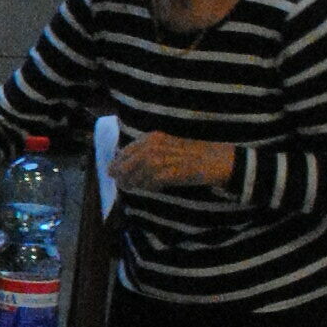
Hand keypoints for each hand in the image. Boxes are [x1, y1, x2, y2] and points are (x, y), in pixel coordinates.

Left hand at [111, 131, 234, 191]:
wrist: (214, 159)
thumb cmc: (191, 154)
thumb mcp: (166, 147)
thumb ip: (148, 152)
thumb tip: (127, 166)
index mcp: (153, 137)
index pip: (126, 151)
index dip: (117, 162)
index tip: (112, 171)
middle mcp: (154, 146)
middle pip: (127, 163)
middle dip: (120, 174)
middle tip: (118, 183)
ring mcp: (161, 159)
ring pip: (136, 174)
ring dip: (132, 183)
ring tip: (130, 188)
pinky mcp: (168, 172)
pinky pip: (150, 183)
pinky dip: (148, 187)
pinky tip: (150, 188)